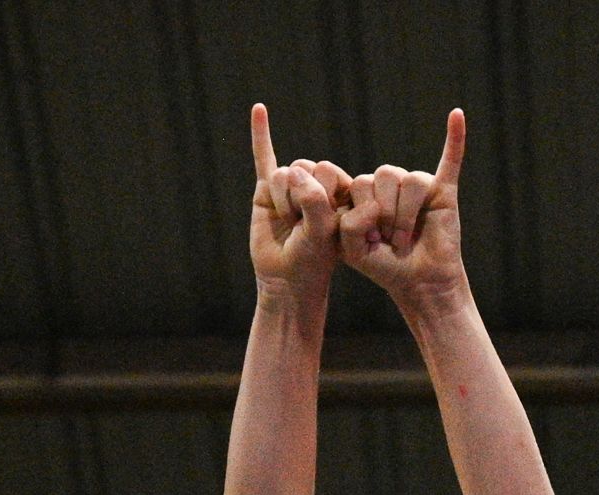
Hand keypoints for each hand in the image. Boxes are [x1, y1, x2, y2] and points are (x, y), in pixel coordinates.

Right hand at [246, 106, 342, 305]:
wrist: (285, 281)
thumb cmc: (311, 261)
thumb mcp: (322, 232)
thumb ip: (315, 201)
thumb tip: (292, 170)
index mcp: (339, 191)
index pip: (326, 172)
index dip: (319, 198)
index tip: (323, 228)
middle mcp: (316, 184)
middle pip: (304, 169)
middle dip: (299, 199)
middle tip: (300, 226)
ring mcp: (291, 186)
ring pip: (282, 174)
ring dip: (282, 201)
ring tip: (287, 222)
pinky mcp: (267, 192)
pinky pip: (264, 157)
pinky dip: (260, 134)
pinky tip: (259, 110)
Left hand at [337, 111, 468, 311]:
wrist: (420, 283)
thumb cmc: (386, 267)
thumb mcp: (353, 251)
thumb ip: (347, 223)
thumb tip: (372, 199)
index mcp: (366, 193)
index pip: (358, 184)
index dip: (364, 215)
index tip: (369, 241)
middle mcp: (390, 184)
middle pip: (383, 176)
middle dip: (386, 215)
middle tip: (392, 242)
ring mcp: (417, 186)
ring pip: (410, 180)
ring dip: (406, 215)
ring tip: (406, 238)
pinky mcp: (443, 190)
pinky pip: (450, 159)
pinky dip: (455, 138)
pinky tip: (456, 116)